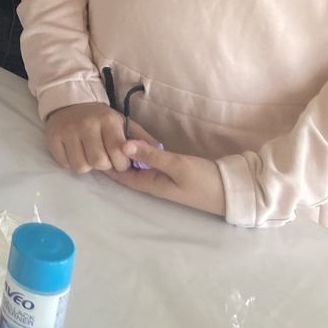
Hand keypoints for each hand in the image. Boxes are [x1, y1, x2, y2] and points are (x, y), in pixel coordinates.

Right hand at [44, 102, 155, 173]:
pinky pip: (64, 163)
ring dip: (86, 165)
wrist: (70, 101)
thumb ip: (142, 138)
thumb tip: (161, 151)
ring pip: (81, 166)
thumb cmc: (101, 118)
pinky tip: (74, 152)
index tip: (119, 160)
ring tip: (88, 155)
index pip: (119, 154)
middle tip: (102, 158)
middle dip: (103, 165)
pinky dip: (70, 162)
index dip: (121, 164)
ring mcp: (68, 131)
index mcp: (108, 121)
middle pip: (99, 163)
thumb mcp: (124, 123)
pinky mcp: (53, 137)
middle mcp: (88, 124)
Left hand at [106, 142, 226, 217]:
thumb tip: (122, 145)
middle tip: (102, 136)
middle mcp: (154, 184)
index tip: (94, 146)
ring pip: (139, 167)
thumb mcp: (177, 165)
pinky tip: (139, 143)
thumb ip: (151, 155)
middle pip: (128, 171)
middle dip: (114, 158)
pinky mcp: (175, 175)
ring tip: (115, 136)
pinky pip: (151, 165)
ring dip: (128, 155)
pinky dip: (143, 154)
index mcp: (150, 185)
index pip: (121, 175)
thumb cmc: (204, 180)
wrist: (233, 191)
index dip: (106, 163)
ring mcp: (165, 180)